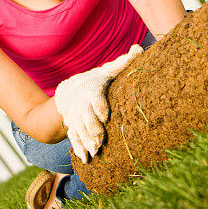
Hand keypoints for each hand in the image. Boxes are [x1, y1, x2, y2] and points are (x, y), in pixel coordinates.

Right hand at [53, 44, 142, 162]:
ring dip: (87, 141)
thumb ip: (123, 63)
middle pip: (86, 117)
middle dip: (92, 129)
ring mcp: (75, 117)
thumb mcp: (107, 71)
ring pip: (79, 130)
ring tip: (95, 151)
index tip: (105, 116)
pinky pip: (73, 139)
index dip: (99, 107)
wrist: (68, 92)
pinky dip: (78, 149)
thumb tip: (139, 49)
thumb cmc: (95, 82)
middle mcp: (81, 104)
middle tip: (101, 140)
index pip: (94, 98)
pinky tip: (86, 159)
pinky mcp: (71, 128)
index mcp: (91, 90)